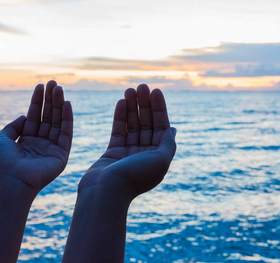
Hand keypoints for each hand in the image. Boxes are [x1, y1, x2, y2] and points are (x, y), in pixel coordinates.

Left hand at [0, 81, 72, 193]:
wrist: (9, 181)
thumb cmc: (1, 163)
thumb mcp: (1, 139)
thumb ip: (13, 126)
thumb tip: (24, 115)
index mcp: (26, 141)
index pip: (34, 117)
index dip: (37, 101)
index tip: (41, 85)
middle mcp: (40, 144)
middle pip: (47, 117)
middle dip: (50, 100)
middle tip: (53, 82)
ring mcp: (51, 149)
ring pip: (58, 122)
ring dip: (59, 105)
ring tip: (59, 88)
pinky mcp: (61, 155)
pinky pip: (66, 133)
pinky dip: (68, 119)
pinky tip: (66, 104)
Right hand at [79, 84, 175, 198]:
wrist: (106, 193)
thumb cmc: (135, 177)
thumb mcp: (160, 160)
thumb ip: (168, 144)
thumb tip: (174, 129)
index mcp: (158, 157)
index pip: (161, 127)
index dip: (160, 109)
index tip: (156, 91)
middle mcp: (145, 154)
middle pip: (147, 124)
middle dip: (145, 104)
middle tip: (142, 86)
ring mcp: (128, 153)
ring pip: (132, 125)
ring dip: (133, 107)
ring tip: (130, 89)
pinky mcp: (112, 152)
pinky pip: (118, 131)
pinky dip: (120, 116)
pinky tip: (122, 102)